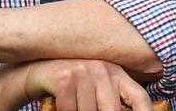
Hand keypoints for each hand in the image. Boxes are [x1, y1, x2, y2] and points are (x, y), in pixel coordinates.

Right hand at [22, 58, 155, 110]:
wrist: (36, 71)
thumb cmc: (71, 85)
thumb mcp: (96, 89)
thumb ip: (112, 100)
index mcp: (117, 73)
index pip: (140, 98)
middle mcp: (102, 69)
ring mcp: (83, 71)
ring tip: (76, 105)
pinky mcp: (64, 78)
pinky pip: (71, 110)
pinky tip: (62, 105)